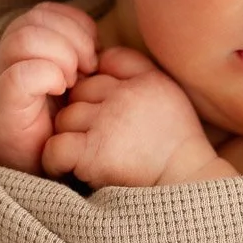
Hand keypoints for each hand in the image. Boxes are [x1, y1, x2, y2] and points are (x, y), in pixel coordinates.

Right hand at [0, 2, 99, 174]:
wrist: (37, 165)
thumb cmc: (61, 122)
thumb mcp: (76, 79)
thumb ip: (80, 55)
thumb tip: (100, 40)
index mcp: (22, 46)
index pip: (45, 11)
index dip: (74, 23)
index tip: (94, 51)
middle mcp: (5, 56)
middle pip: (35, 19)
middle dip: (72, 38)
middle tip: (88, 68)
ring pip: (25, 38)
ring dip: (60, 55)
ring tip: (73, 81)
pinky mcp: (1, 102)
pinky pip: (20, 74)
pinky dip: (47, 76)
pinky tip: (60, 91)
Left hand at [42, 45, 229, 186]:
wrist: (185, 185)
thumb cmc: (175, 144)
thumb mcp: (167, 94)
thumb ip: (136, 68)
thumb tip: (99, 58)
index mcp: (145, 80)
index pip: (104, 66)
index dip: (101, 90)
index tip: (107, 112)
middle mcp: (125, 96)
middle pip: (81, 92)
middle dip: (84, 113)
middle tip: (96, 138)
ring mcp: (107, 123)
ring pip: (66, 118)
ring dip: (71, 136)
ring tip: (85, 155)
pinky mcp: (93, 152)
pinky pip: (56, 147)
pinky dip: (56, 160)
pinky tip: (67, 168)